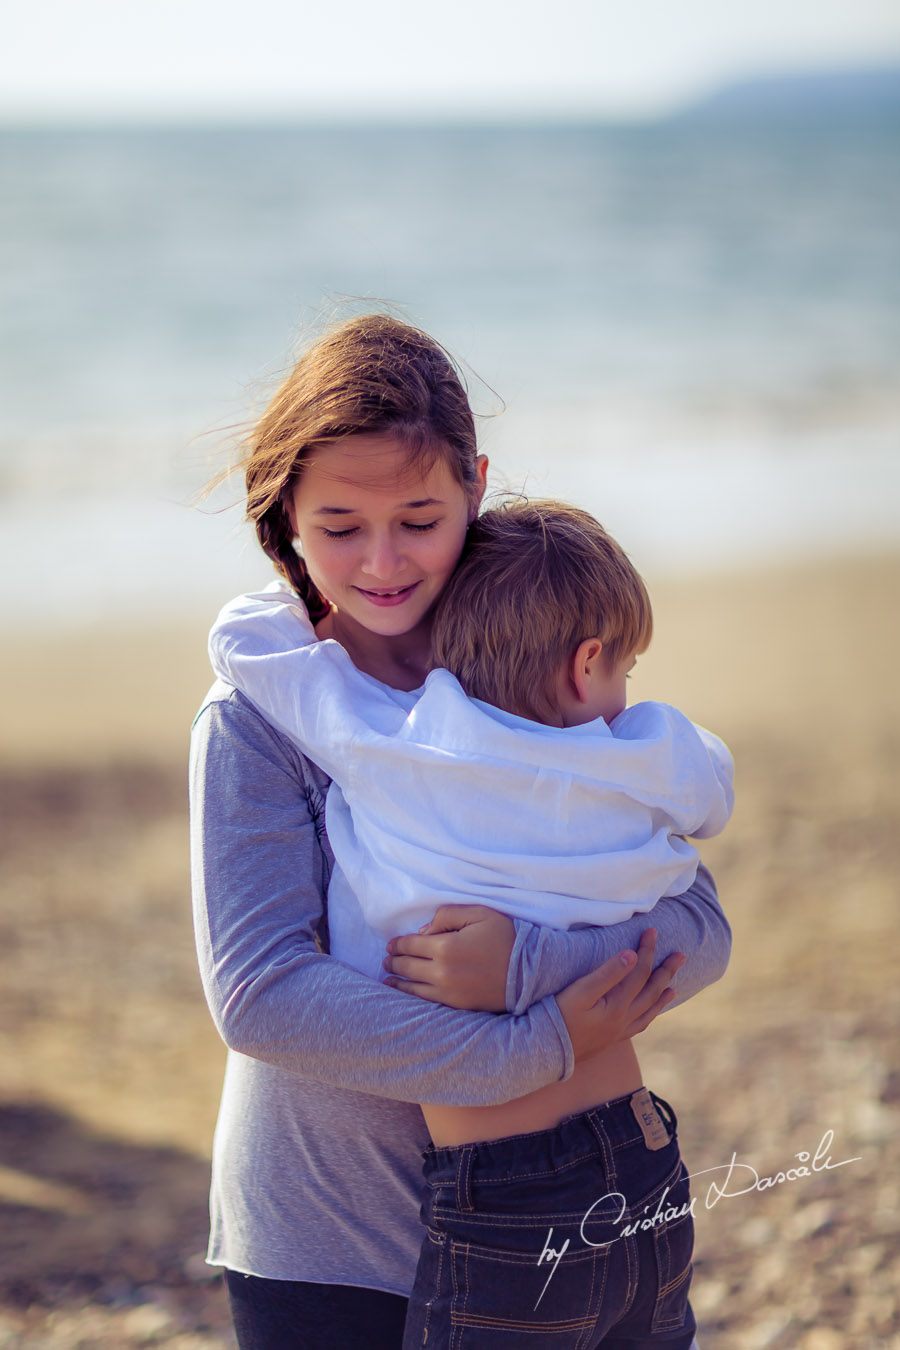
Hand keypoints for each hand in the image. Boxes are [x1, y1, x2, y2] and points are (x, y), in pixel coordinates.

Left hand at [383, 905, 515, 1011]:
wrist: (530, 972)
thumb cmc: (506, 938)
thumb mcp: (479, 913)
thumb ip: (447, 915)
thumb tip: (424, 930)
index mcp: (445, 946)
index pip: (411, 945)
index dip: (397, 944)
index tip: (390, 944)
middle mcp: (442, 971)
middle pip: (407, 966)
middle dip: (393, 961)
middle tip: (386, 959)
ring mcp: (448, 991)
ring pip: (412, 987)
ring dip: (397, 981)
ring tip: (388, 977)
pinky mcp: (456, 1005)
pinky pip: (426, 1001)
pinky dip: (411, 995)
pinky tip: (405, 992)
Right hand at [556, 929, 683, 1062]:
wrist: (546, 1051)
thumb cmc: (559, 1016)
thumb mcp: (581, 991)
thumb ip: (607, 973)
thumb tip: (631, 954)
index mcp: (618, 1005)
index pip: (639, 972)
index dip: (647, 950)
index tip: (653, 931)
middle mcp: (624, 1019)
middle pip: (651, 991)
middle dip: (666, 971)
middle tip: (681, 956)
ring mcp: (619, 1031)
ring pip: (648, 1010)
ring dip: (662, 995)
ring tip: (673, 986)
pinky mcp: (611, 1039)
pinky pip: (639, 1025)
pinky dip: (648, 1016)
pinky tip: (649, 1012)